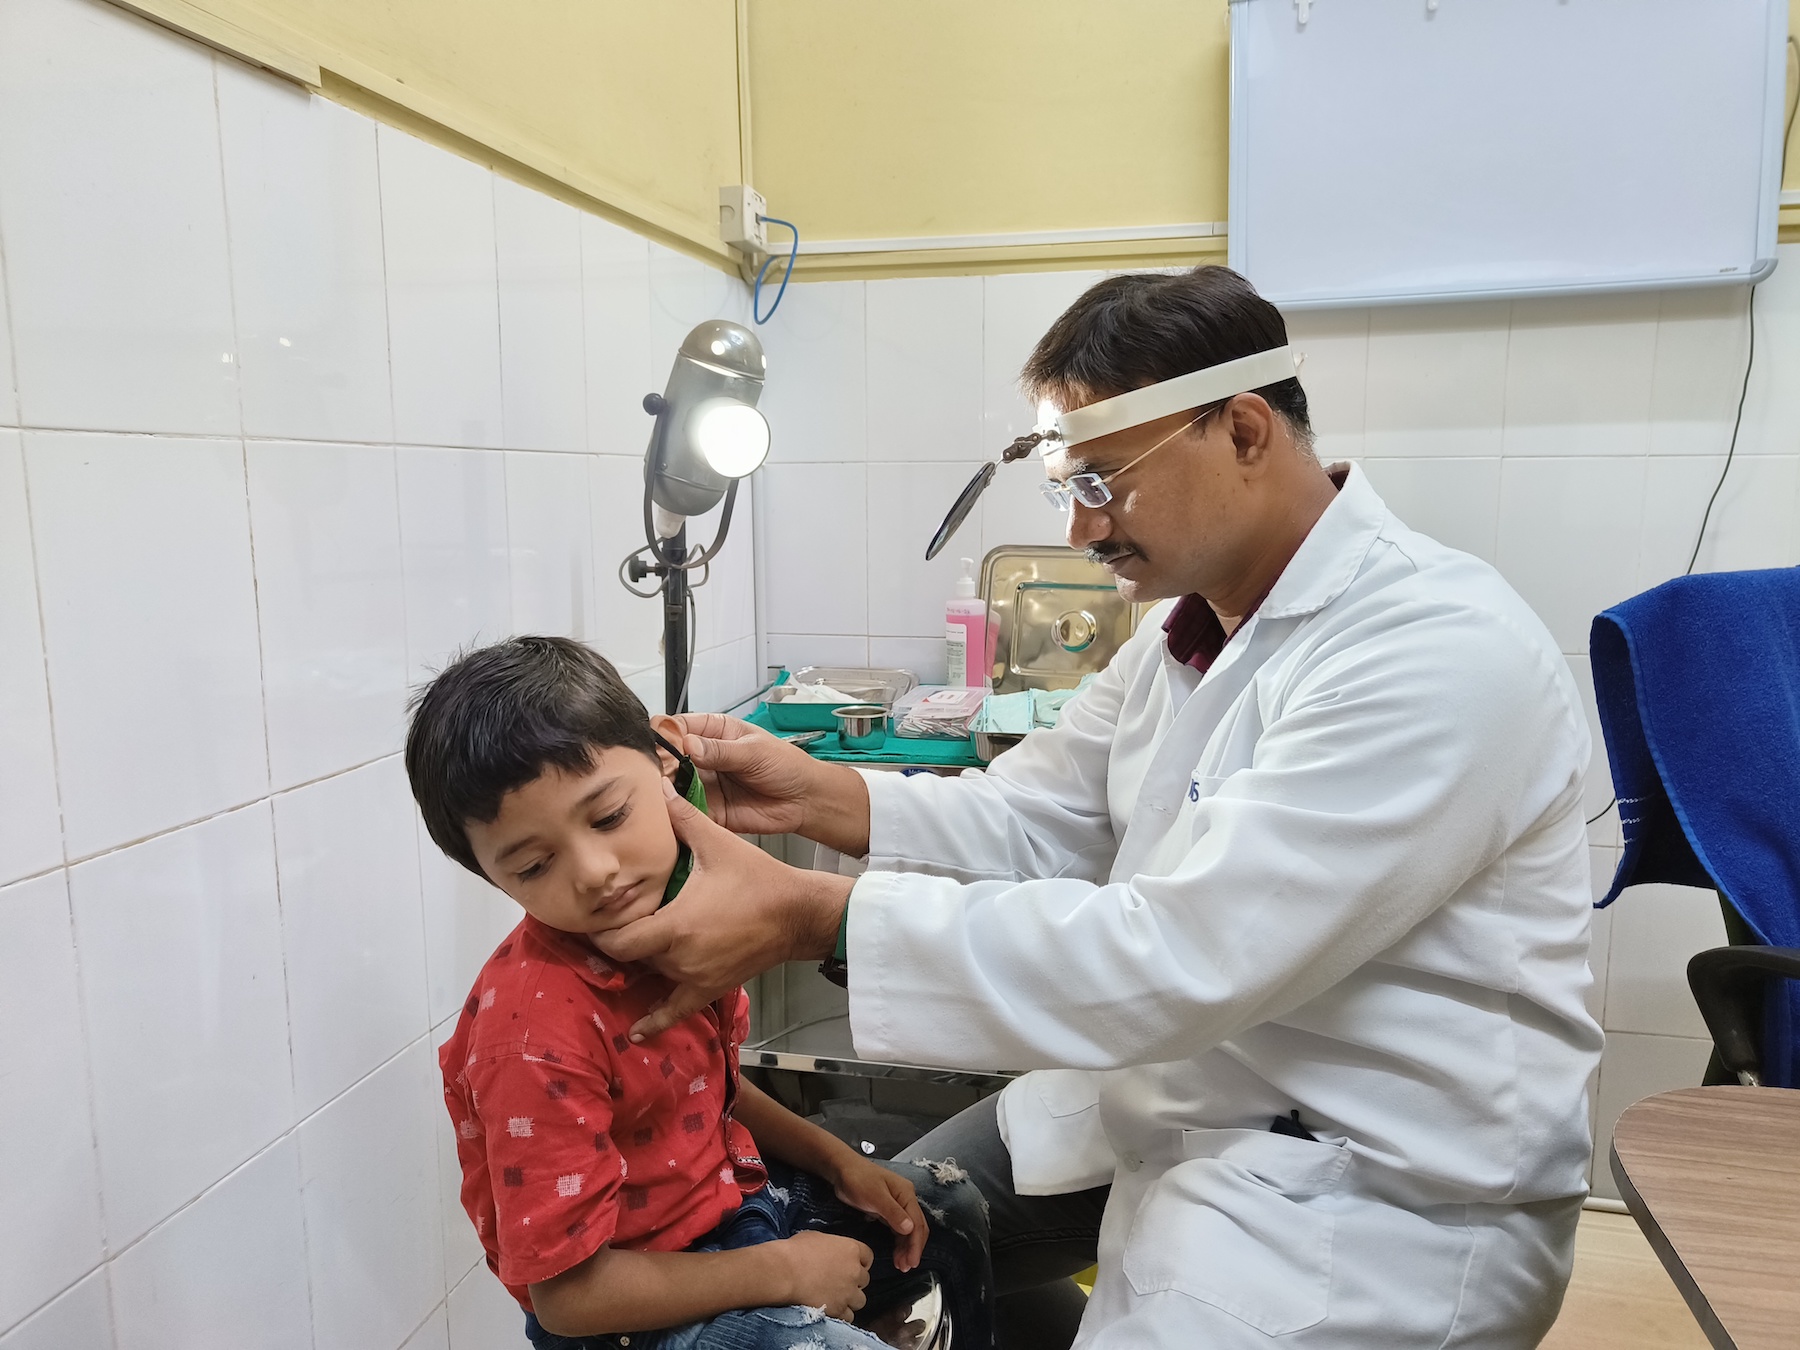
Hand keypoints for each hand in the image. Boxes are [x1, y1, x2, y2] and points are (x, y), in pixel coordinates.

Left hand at [594, 780, 851, 1040]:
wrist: (799, 913)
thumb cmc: (758, 878)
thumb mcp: (718, 844)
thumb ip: (683, 818)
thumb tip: (659, 786)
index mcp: (675, 926)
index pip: (617, 940)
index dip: (600, 931)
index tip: (592, 915)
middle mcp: (679, 958)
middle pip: (630, 956)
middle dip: (618, 938)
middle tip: (608, 920)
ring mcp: (694, 977)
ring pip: (650, 973)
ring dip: (640, 959)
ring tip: (627, 942)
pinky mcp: (710, 987)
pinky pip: (676, 1010)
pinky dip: (655, 1021)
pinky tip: (636, 1032)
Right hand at [670, 714, 871, 855]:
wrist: (804, 800)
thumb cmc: (786, 766)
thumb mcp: (754, 751)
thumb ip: (721, 751)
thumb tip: (690, 745)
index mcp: (714, 732)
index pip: (680, 726)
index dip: (666, 734)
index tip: (657, 743)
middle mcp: (704, 757)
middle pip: (670, 757)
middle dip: (661, 764)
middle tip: (656, 773)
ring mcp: (704, 783)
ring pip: (673, 785)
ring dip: (665, 790)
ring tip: (660, 793)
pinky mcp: (708, 810)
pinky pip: (686, 811)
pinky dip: (676, 813)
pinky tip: (671, 812)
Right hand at [767, 1231, 872, 1320]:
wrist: (784, 1272)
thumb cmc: (796, 1250)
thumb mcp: (818, 1238)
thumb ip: (832, 1248)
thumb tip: (830, 1254)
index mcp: (851, 1249)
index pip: (868, 1256)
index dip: (859, 1261)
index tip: (850, 1265)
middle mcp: (855, 1272)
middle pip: (864, 1280)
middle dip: (853, 1281)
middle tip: (838, 1282)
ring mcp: (848, 1293)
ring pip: (860, 1300)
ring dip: (850, 1299)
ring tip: (835, 1298)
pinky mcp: (839, 1310)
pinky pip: (849, 1316)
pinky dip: (841, 1314)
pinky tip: (831, 1309)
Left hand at [829, 1156, 928, 1271]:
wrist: (841, 1169)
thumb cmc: (858, 1180)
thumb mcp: (875, 1196)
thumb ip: (892, 1212)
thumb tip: (910, 1229)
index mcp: (906, 1194)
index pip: (917, 1223)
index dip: (916, 1245)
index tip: (912, 1263)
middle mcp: (905, 1200)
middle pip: (916, 1228)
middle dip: (913, 1248)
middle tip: (906, 1268)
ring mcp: (896, 1206)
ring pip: (907, 1231)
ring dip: (906, 1248)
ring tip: (901, 1266)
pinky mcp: (886, 1211)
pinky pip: (897, 1230)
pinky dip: (898, 1243)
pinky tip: (896, 1254)